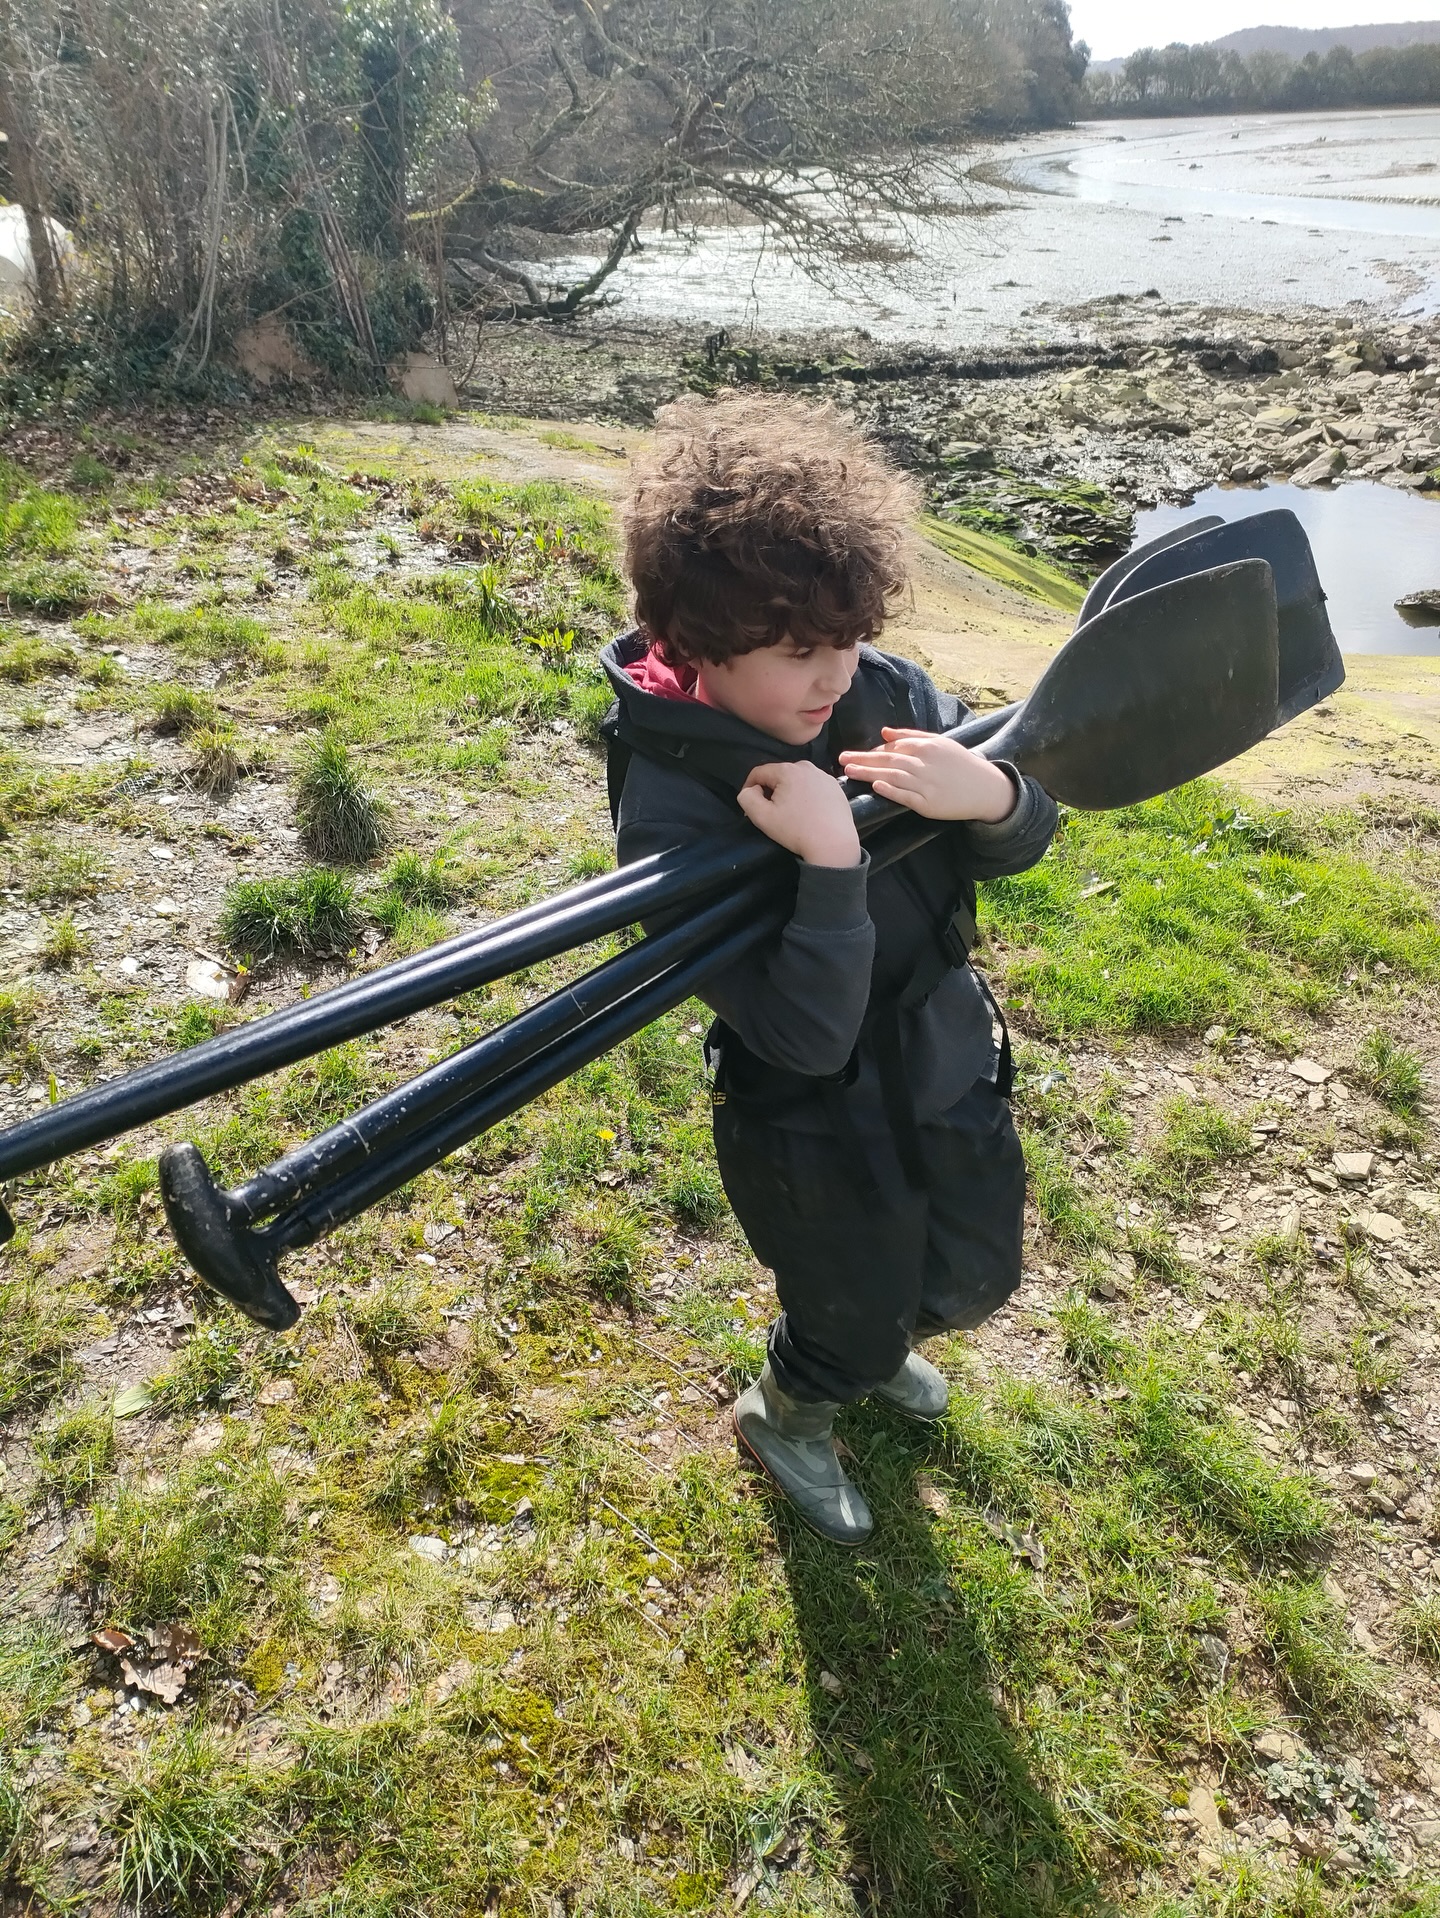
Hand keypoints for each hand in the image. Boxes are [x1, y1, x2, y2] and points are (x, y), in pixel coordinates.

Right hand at [736, 760, 862, 866]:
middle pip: (779, 775)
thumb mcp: (762, 817)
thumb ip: (747, 798)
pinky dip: (807, 796)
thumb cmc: (796, 830)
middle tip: (773, 812)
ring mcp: (824, 776)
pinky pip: (813, 787)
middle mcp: (807, 767)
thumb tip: (751, 789)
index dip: (750, 787)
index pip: (759, 772)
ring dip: (790, 793)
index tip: (751, 805)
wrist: (833, 844)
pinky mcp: (836, 787)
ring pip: (797, 781)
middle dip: (772, 790)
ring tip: (792, 814)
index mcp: (787, 770)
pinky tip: (809, 813)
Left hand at [839, 728, 1016, 822]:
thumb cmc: (961, 765)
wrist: (985, 789)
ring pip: (892, 776)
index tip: (856, 755)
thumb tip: (884, 733)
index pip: (894, 748)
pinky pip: (905, 796)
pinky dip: (890, 790)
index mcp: (928, 747)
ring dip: (869, 773)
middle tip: (841, 759)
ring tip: (849, 771)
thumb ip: (911, 736)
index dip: (873, 752)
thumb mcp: (940, 743)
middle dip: (862, 759)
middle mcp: (925, 763)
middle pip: (888, 760)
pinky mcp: (928, 804)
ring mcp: (926, 784)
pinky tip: (875, 786)